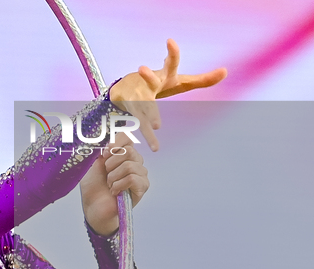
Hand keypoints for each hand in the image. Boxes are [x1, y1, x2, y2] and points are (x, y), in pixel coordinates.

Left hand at [80, 141, 148, 235]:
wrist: (94, 206)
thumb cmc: (93, 186)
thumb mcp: (94, 163)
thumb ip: (102, 149)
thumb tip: (107, 138)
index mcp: (123, 153)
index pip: (127, 137)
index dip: (115, 143)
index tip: (104, 154)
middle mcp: (135, 161)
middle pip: (129, 151)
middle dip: (111, 163)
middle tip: (106, 174)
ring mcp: (141, 174)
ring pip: (129, 165)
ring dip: (113, 176)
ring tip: (109, 184)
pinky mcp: (143, 186)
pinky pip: (132, 178)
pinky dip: (119, 185)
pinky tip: (115, 191)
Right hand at [109, 38, 226, 150]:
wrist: (125, 91)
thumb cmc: (157, 86)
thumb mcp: (178, 82)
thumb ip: (202, 79)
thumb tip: (226, 71)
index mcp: (164, 75)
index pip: (170, 63)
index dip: (171, 53)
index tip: (170, 41)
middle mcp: (149, 82)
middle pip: (150, 81)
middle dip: (147, 76)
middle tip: (142, 68)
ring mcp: (136, 94)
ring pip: (142, 106)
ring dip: (148, 116)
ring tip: (157, 126)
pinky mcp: (126, 105)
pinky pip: (134, 120)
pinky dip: (141, 132)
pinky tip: (151, 144)